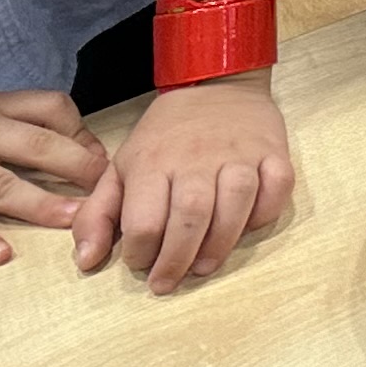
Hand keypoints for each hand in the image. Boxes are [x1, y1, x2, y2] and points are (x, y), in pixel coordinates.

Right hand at [0, 89, 107, 264]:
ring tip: (73, 220)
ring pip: (3, 185)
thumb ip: (26, 125)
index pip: (51, 107)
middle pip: (38, 146)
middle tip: (108, 190)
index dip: (83, 132)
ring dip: (42, 204)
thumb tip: (87, 150)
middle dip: (78, 167)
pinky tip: (0, 255)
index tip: (105, 159)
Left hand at [72, 76, 292, 292]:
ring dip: (221, 243)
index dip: (139, 253)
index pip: (145, 220)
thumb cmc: (164, 136)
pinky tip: (248, 226)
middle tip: (167, 282)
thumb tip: (87, 262)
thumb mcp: (120, 167)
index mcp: (153, 162)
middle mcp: (197, 157)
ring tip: (204, 266)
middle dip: (178, 259)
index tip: (139, 261)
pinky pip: (278, 185)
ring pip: (237, 202)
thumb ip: (98, 215)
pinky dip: (266, 211)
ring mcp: (240, 152)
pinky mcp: (274, 149)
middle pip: (192, 216)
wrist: (214, 84)